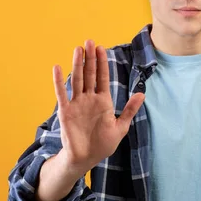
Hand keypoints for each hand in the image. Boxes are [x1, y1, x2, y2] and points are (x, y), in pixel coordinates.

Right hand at [53, 39, 144, 172]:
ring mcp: (77, 103)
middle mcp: (89, 98)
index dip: (102, 62)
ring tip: (78, 49)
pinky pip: (62, 93)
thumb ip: (130, 109)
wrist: (86, 158)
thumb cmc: (103, 144)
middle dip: (90, 58)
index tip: (101, 48)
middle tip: (89, 41)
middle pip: (90, 74)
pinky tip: (57, 67)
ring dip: (77, 64)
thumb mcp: (121, 126)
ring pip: (77, 79)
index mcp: (103, 101)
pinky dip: (59, 81)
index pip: (103, 77)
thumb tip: (142, 93)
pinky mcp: (66, 111)